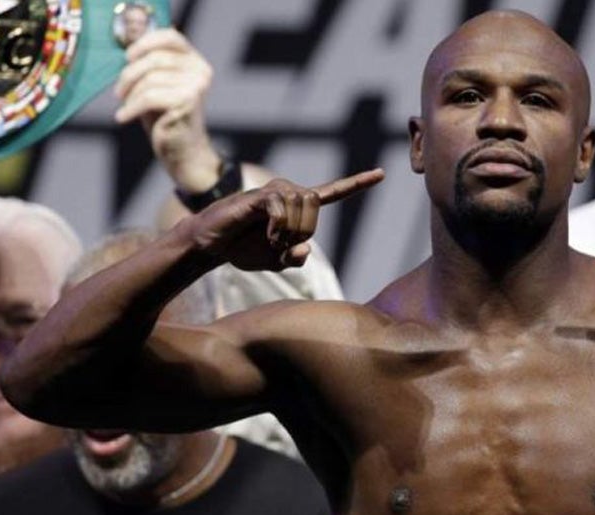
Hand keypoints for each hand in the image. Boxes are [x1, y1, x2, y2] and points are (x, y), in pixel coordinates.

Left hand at [114, 29, 218, 190]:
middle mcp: (200, 71)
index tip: (127, 58)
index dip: (144, 43)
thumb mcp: (157, 84)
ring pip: (149, 79)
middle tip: (118, 92)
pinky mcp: (187, 102)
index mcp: (195, 61)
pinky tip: (123, 117)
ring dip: (129, 94)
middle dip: (129, 75)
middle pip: (154, 58)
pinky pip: (148, 97)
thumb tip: (130, 38)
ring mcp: (197, 86)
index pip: (171, 36)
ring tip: (125, 106)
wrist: (183, 152)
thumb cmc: (166, 118)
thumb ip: (150, 62)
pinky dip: (130, 108)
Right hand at [186, 169, 384, 271]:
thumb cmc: (244, 249)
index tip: (381, 173)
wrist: (213, 245)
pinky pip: (282, 210)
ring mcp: (275, 191)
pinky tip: (266, 235)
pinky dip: (278, 228)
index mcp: (300, 207)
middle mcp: (291, 192)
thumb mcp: (276, 262)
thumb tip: (304, 248)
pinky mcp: (260, 195)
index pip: (334, 192)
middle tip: (280, 245)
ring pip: (303, 208)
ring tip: (270, 239)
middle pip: (317, 208)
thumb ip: (295, 258)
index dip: (357, 183)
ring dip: (289, 232)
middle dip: (302, 232)